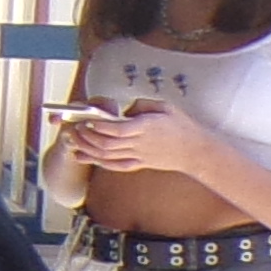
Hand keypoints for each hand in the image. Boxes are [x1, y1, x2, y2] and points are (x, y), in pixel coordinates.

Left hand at [65, 100, 199, 178]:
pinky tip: (84, 157)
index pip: (117, 129)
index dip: (99, 126)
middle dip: (87, 137)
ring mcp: (139, 156)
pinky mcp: (139, 164)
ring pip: (107, 156)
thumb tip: (123, 110)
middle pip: (107, 143)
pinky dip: (97, 162)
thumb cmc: (182, 126)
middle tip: (75, 128)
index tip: (88, 120)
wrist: (196, 151)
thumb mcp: (165, 107)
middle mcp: (140, 144)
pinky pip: (114, 165)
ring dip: (87, 149)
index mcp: (146, 127)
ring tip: (74, 141)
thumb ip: (142, 105)